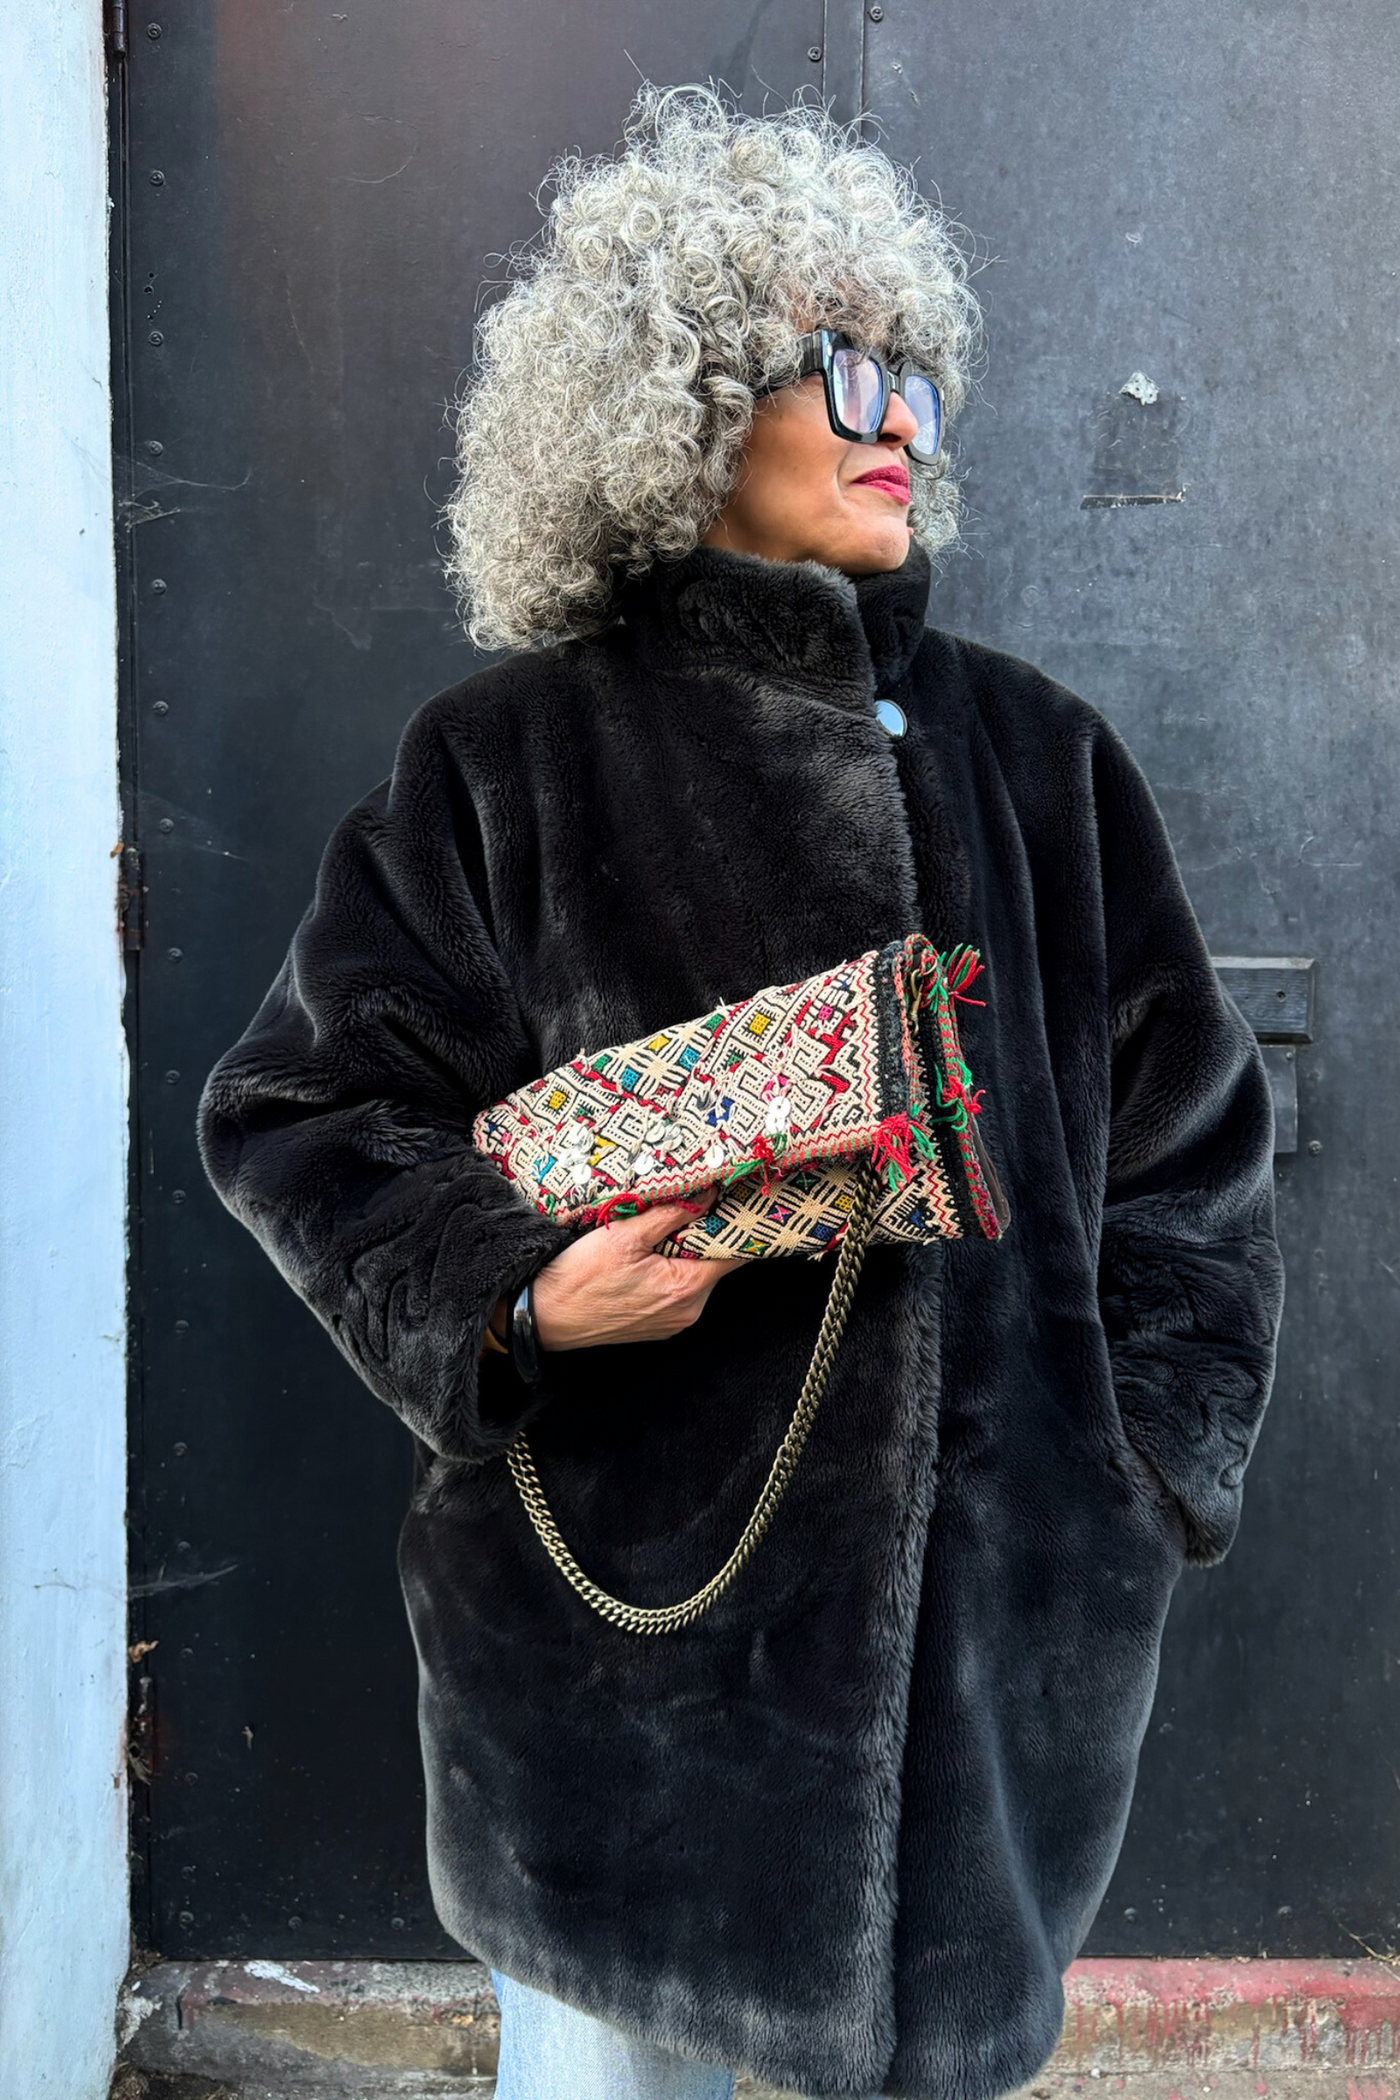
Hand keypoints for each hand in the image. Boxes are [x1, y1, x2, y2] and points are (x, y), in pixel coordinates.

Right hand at [529, 1204, 745, 1351]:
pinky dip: (671, 1272)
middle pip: (715, 1264)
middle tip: (686, 1208)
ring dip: (685, 1254)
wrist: (543, 1316)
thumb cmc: (579, 1278)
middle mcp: (687, 1311)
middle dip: (703, 1235)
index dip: (735, 1225)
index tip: (732, 1202)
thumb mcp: (624, 1236)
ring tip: (658, 1233)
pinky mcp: (658, 1326)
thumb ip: (670, 1214)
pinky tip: (646, 1259)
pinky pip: (678, 1293)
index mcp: (685, 1288)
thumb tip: (706, 1194)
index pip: (733, 1253)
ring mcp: (673, 1322)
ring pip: (696, 1278)